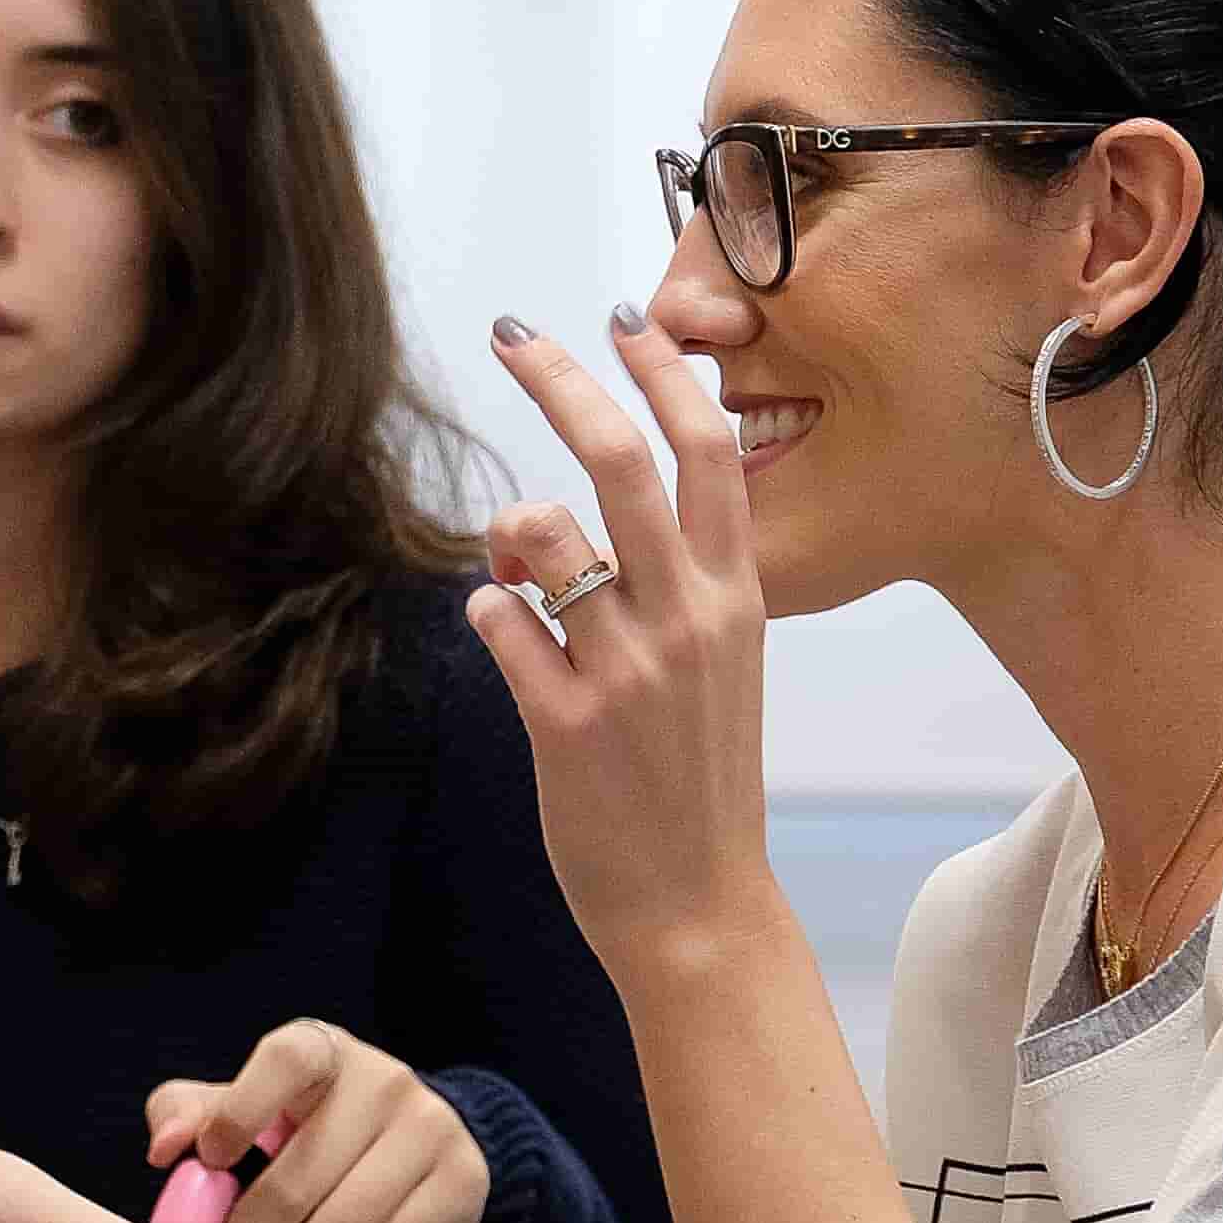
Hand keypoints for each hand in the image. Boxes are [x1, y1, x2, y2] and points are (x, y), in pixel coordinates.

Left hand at [141, 1019, 486, 1222]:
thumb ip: (193, 1114)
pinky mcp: (459, 1183)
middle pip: (301, 1176)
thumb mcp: (250, 1107)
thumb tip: (165, 1150)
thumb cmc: (305, 1126)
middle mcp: (382, 1080)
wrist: (418, 1144)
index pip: (284, 1061)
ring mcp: (428, 1129)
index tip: (207, 1162)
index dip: (241, 1109)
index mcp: (320, 1050)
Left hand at [462, 306, 786, 983]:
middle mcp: (689, 618)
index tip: (623, 318)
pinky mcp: (568, 722)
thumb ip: (665, 585)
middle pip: (621, 460)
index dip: (663, 375)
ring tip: (512, 563)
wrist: (699, 904)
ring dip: (508, 528)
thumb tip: (566, 517)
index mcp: (736, 595)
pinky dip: (486, 608)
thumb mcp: (715, 665)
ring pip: (544, 533)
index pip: (709, 452)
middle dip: (561, 382)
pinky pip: (499, 621)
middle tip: (512, 334)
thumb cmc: (697, 777)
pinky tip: (501, 628)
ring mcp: (630, 669)